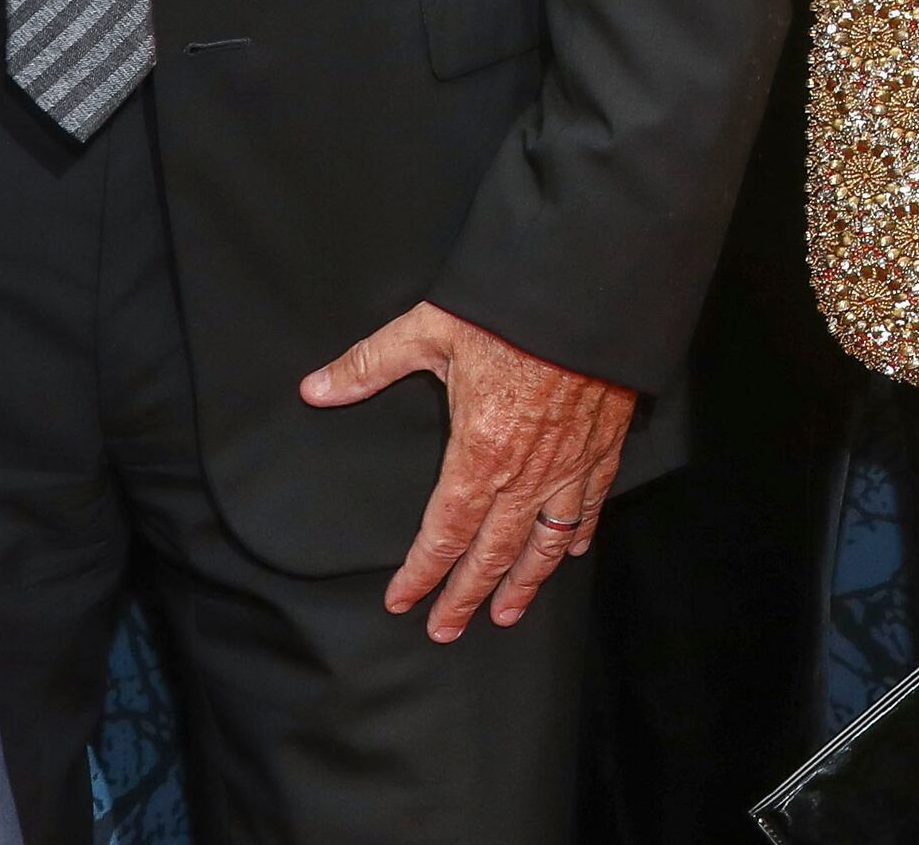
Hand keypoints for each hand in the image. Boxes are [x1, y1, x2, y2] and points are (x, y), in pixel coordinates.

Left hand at [302, 301, 634, 640]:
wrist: (589, 288)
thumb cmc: (510, 309)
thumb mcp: (430, 330)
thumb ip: (370, 365)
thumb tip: (315, 388)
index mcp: (479, 453)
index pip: (443, 533)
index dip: (420, 573)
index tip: (401, 600)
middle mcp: (526, 473)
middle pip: (492, 553)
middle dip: (466, 597)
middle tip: (446, 629)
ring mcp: (570, 463)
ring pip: (544, 543)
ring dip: (523, 584)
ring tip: (506, 614)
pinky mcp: (604, 445)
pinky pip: (591, 504)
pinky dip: (578, 535)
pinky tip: (570, 553)